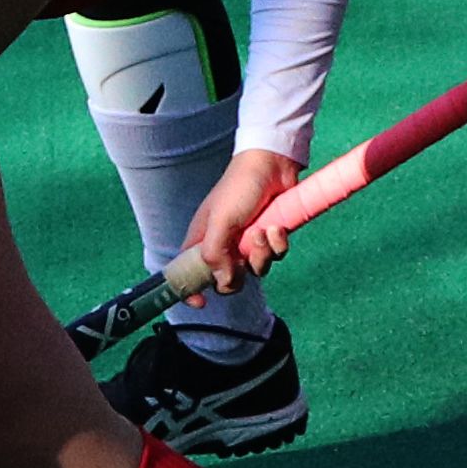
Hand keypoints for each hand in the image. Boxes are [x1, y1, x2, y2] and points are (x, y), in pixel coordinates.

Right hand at [185, 146, 303, 286]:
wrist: (273, 164)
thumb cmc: (239, 187)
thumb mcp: (221, 221)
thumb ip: (216, 254)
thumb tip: (224, 284)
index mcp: (202, 239)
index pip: (188, 271)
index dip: (191, 290)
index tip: (200, 303)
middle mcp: (224, 244)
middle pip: (227, 279)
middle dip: (239, 273)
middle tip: (243, 258)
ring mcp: (247, 242)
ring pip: (255, 270)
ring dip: (262, 254)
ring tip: (264, 231)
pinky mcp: (269, 237)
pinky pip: (275, 256)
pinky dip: (278, 244)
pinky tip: (277, 227)